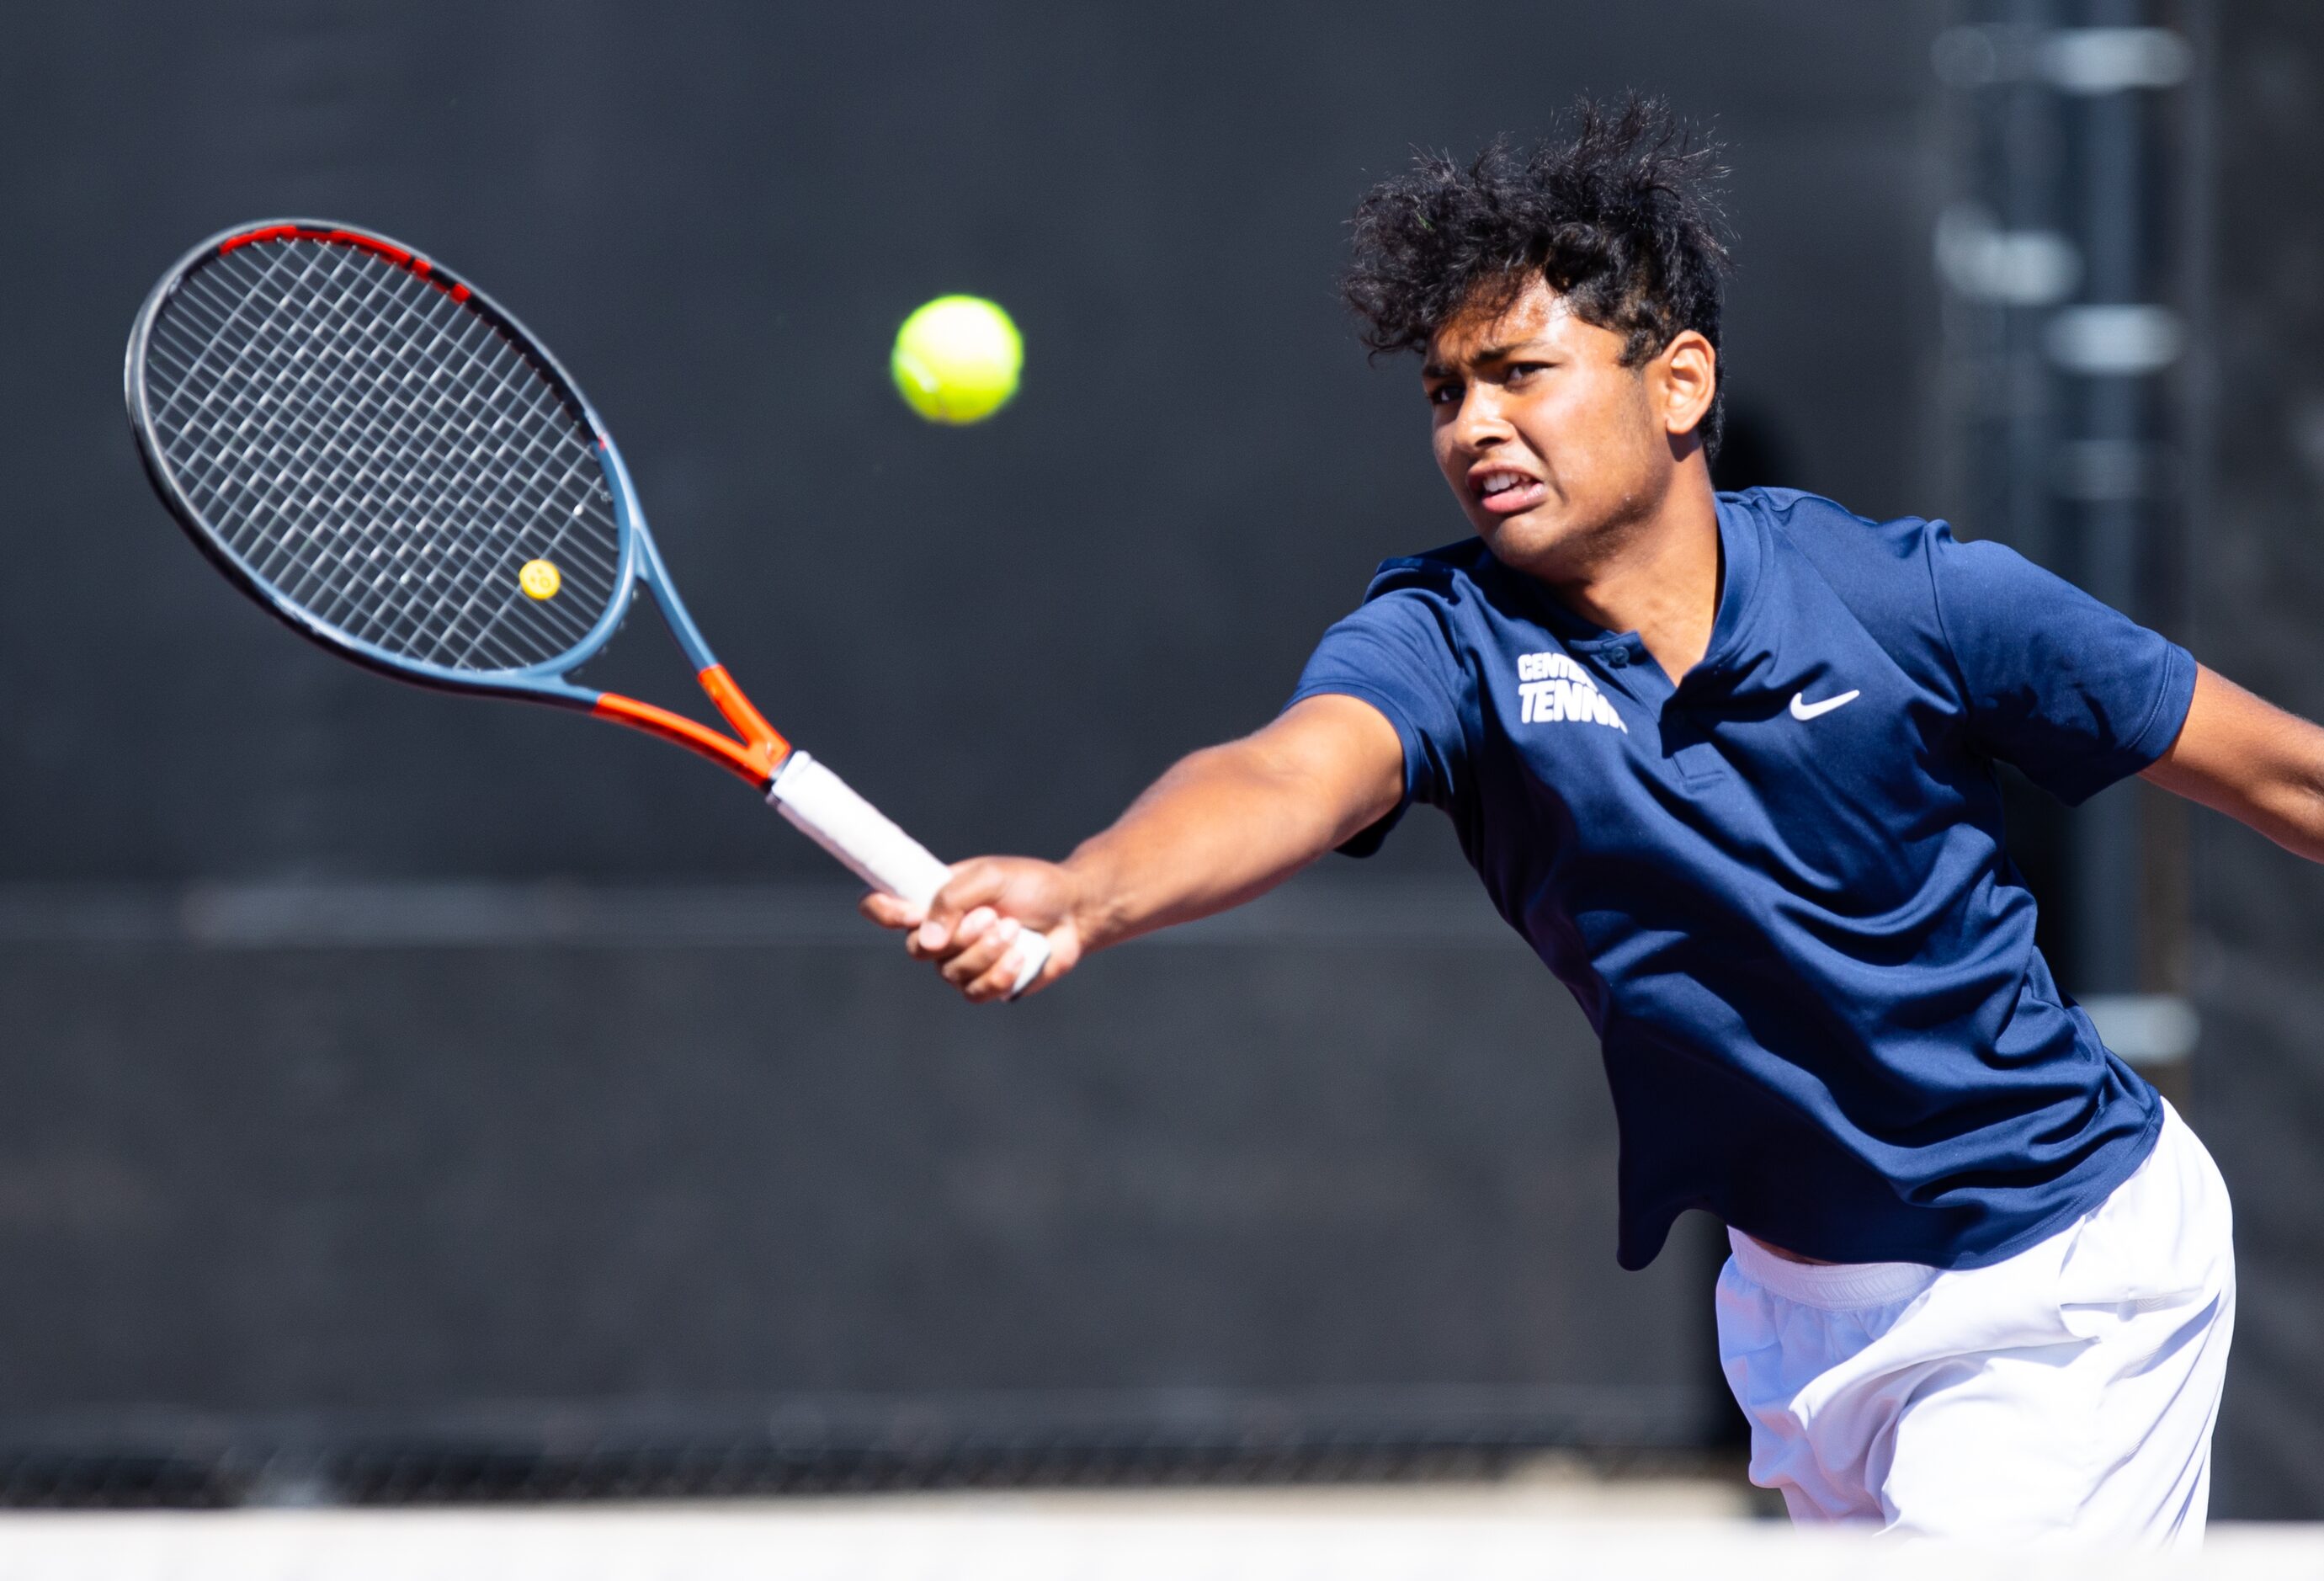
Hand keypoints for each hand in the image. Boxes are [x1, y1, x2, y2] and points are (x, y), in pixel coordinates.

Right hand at [858, 856, 1086, 1002]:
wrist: (1073, 911)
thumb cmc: (1031, 886)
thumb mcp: (990, 877)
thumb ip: (952, 898)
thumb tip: (926, 939)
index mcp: (932, 900)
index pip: (883, 907)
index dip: (882, 911)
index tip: (906, 913)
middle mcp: (940, 933)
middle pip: (916, 950)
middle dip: (959, 936)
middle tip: (991, 916)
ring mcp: (960, 962)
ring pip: (950, 973)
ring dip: (986, 952)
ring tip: (1014, 929)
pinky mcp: (985, 985)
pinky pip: (975, 991)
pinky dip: (1000, 973)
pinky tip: (1020, 955)